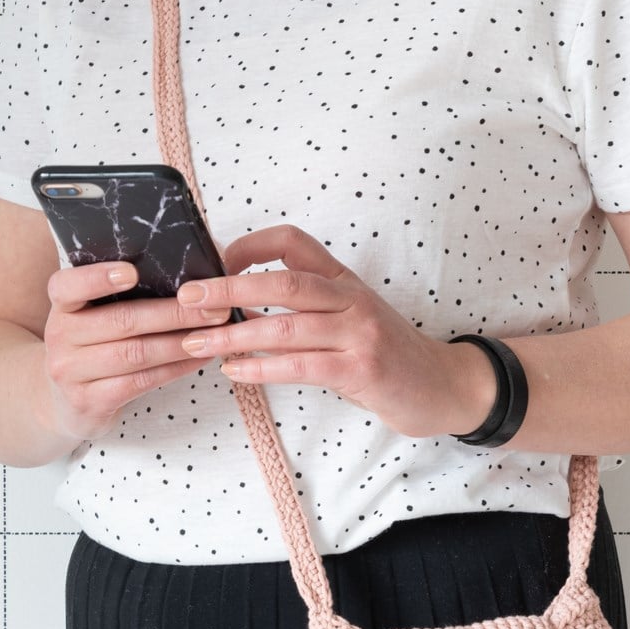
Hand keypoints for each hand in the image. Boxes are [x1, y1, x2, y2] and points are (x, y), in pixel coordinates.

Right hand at [41, 261, 232, 440]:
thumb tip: (194, 259)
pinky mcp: (90, 401)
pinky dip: (176, 369)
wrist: (67, 401)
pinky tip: (199, 358)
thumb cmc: (97, 344)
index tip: (132, 271)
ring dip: (181, 343)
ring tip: (214, 333)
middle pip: (122, 321)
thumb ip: (131, 289)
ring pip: (136, 354)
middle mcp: (61, 336)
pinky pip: (141, 382)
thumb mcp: (97, 314)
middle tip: (214, 307)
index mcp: (63, 305)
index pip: (67, 286)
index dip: (97, 278)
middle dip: (174, 313)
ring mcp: (71, 372)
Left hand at [176, 225, 496, 437]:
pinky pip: (301, 365)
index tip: (216, 261)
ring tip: (196, 345)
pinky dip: (262, 368)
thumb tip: (238, 310)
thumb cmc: (387, 355)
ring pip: (284, 326)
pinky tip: (236, 372)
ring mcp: (359, 332)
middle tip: (187, 299)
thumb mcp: (350, 319)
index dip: (250, 245)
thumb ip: (305, 312)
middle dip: (227, 288)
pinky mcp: (362, 369)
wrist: (442, 386)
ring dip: (233, 337)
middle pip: (282, 280)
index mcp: (343, 280)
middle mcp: (351, 299)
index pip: (293, 242)